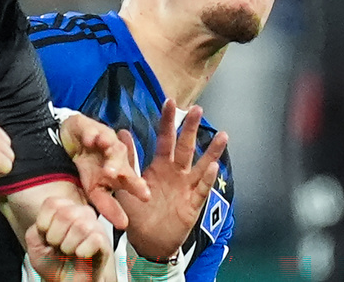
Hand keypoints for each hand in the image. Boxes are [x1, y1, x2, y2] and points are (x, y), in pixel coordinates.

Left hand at [26, 196, 112, 281]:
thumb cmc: (53, 262)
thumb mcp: (35, 243)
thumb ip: (36, 228)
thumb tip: (45, 224)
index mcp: (65, 208)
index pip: (52, 203)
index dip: (44, 223)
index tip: (46, 237)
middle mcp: (82, 213)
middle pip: (65, 213)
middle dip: (55, 236)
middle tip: (58, 247)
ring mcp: (95, 227)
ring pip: (81, 226)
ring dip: (68, 246)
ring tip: (69, 252)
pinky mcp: (104, 243)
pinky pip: (95, 239)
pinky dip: (82, 251)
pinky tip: (80, 255)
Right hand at [61, 114, 149, 228]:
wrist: (71, 141)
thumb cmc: (88, 167)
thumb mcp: (95, 190)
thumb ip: (108, 206)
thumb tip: (122, 226)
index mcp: (119, 173)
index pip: (130, 183)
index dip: (137, 189)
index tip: (146, 198)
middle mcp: (116, 157)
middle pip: (124, 166)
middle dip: (126, 174)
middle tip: (122, 182)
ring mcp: (105, 142)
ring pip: (112, 148)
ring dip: (112, 156)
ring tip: (110, 167)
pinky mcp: (91, 128)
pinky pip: (92, 132)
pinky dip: (92, 136)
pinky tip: (91, 141)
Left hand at [116, 99, 226, 260]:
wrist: (146, 241)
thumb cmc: (138, 210)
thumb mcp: (127, 183)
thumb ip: (128, 158)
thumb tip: (121, 131)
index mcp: (161, 165)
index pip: (165, 138)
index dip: (168, 121)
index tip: (170, 101)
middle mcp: (177, 172)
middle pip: (186, 146)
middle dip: (191, 128)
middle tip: (197, 109)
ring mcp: (187, 187)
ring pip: (202, 165)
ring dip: (212, 151)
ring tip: (222, 135)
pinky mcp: (193, 204)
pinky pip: (202, 189)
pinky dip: (208, 178)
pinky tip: (215, 166)